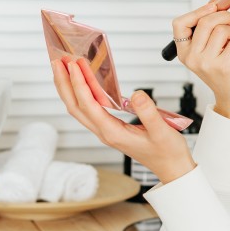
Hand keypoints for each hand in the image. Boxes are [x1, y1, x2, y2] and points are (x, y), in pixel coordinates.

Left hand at [51, 58, 195, 183]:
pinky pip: (89, 109)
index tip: (74, 65)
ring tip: (64, 68)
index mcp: (113, 133)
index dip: (79, 84)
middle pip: (75, 107)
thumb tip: (136, 94)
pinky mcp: (111, 129)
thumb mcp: (162, 132)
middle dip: (64, 83)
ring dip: (69, 88)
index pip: (88, 105)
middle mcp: (105, 133)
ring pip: (79, 108)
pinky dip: (82, 94)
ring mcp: (106, 131)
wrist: (172, 169)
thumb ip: (149, 113)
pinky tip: (83, 83)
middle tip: (58, 61)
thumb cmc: (168, 153)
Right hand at [173, 2, 229, 122]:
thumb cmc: (223, 72)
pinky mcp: (225, 66)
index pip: (179, 24)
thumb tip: (214, 3)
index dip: (196, 11)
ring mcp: (207, 63)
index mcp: (184, 53)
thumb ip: (208, 28)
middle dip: (224, 15)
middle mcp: (192, 58)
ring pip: (222, 29)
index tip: (213, 7)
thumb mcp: (210, 50)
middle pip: (205, 22)